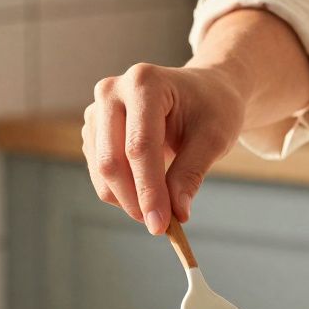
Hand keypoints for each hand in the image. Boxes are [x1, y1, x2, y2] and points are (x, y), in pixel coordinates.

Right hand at [82, 63, 246, 233]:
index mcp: (145, 83)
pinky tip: (147, 193)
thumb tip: (176, 213)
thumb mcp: (214, 138)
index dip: (149, 190)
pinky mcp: (93, 130)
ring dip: (127, 199)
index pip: (140, 146)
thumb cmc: (212, 108)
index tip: (161, 225)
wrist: (203, 92)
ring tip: (159, 209)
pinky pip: (100, 172)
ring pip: (102, 170)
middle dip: (135, 199)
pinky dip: (122, 192)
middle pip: (112, 160)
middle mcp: (112, 92)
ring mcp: (97, 110)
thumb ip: (191, 174)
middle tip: (161, 226)